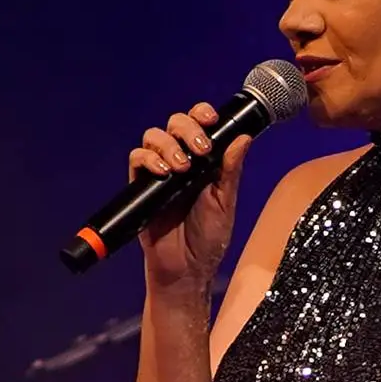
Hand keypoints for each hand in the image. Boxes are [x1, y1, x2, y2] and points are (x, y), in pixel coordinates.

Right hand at [128, 104, 252, 292]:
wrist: (186, 268)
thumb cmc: (208, 237)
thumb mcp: (225, 202)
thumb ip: (230, 170)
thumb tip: (243, 138)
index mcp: (205, 160)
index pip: (200, 124)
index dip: (202, 113)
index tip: (211, 118)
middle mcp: (182, 160)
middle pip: (175, 123)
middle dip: (187, 127)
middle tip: (200, 149)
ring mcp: (160, 172)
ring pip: (154, 136)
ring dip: (168, 144)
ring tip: (182, 167)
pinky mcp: (141, 186)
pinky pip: (137, 159)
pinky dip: (148, 159)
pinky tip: (164, 172)